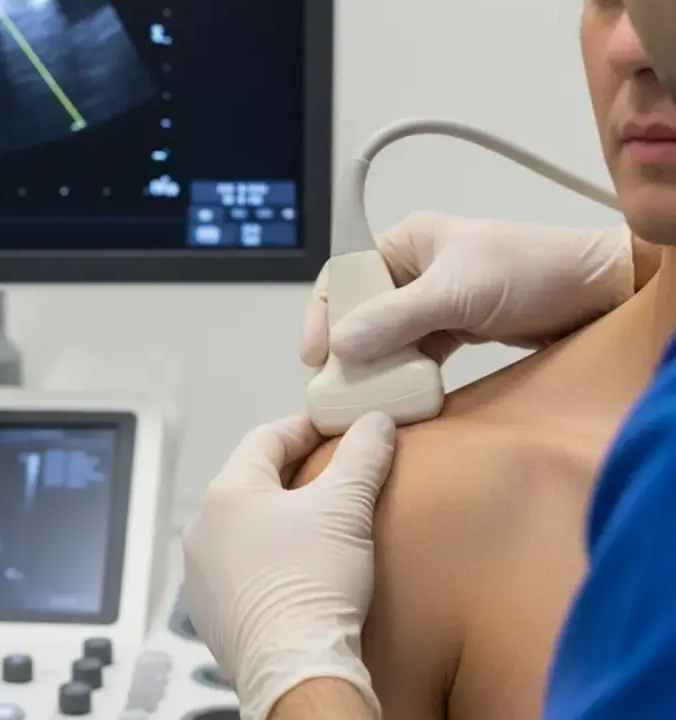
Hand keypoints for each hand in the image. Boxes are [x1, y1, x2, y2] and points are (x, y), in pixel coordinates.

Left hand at [182, 412, 395, 719]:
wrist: (294, 667)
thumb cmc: (313, 585)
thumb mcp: (346, 507)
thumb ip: (362, 456)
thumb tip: (374, 424)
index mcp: (227, 493)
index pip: (266, 439)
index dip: (304, 428)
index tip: (334, 429)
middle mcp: (202, 528)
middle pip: (252, 483)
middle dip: (294, 476)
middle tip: (334, 476)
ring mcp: (201, 573)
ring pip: (243, 529)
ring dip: (277, 522)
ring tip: (318, 528)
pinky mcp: (211, 611)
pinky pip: (240, 571)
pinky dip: (267, 562)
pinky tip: (297, 572)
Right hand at [301, 212, 635, 367]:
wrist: (599, 291)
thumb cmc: (535, 271)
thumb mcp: (456, 293)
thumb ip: (395, 319)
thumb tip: (341, 345)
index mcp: (406, 242)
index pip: (344, 277)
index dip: (322, 315)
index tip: (317, 356)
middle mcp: (415, 269)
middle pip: (360, 312)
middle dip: (348, 349)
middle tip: (339, 385)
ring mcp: (435, 301)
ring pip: (387, 337)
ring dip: (378, 365)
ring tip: (367, 396)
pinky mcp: (455, 328)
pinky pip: (416, 354)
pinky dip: (407, 374)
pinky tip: (404, 394)